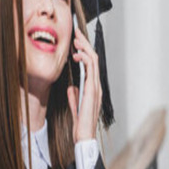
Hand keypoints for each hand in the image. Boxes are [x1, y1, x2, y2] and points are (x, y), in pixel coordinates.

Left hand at [67, 24, 101, 142]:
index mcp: (93, 88)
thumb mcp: (75, 106)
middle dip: (84, 44)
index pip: (91, 65)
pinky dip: (84, 59)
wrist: (83, 136)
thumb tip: (72, 87)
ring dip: (84, 48)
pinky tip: (76, 55)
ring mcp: (96, 87)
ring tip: (75, 40)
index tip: (75, 42)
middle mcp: (96, 85)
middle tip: (76, 33)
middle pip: (93, 58)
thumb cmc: (81, 124)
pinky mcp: (92, 89)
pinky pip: (91, 69)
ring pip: (94, 60)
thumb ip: (74, 96)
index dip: (84, 51)